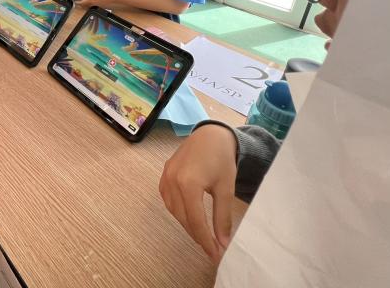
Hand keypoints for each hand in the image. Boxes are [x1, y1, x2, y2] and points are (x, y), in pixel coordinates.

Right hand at [159, 124, 237, 261]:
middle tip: (212, 248)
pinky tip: (189, 217)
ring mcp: (165, 177)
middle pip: (183, 218)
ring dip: (187, 225)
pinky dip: (178, 212)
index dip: (205, 241)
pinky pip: (168, 200)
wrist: (210, 135)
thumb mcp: (226, 188)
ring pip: (173, 211)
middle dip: (197, 235)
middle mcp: (172, 181)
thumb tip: (223, 242)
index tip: (216, 255)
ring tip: (202, 235)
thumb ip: (222, 217)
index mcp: (188, 184)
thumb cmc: (221, 159)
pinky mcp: (164, 176)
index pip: (195, 221)